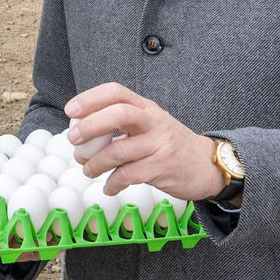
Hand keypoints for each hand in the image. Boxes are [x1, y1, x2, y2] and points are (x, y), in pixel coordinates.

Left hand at [65, 82, 224, 201]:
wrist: (208, 165)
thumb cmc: (169, 144)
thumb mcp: (148, 125)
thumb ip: (119, 127)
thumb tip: (80, 138)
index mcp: (146, 108)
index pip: (116, 92)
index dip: (90, 99)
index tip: (70, 111)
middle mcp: (153, 122)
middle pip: (118, 114)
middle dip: (90, 126)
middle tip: (73, 140)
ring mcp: (160, 145)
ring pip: (119, 151)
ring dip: (96, 163)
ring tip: (87, 169)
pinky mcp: (162, 168)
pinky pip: (128, 176)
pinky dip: (112, 183)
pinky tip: (108, 187)